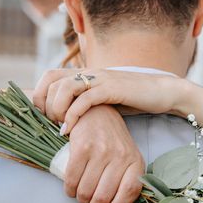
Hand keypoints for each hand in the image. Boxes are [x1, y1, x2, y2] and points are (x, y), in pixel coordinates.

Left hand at [33, 68, 184, 134]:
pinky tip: (70, 130)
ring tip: (59, 126)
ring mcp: (101, 79)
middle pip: (53, 81)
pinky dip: (73, 115)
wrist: (163, 93)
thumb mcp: (106, 99)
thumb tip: (71, 118)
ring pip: (65, 88)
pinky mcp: (112, 89)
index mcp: (87, 74)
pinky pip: (85, 99)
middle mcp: (90, 73)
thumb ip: (89, 102)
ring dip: (57, 109)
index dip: (39, 93)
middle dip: (45, 104)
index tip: (41, 115)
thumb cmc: (136, 99)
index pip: (51, 75)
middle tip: (49, 124)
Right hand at [65, 105, 144, 202]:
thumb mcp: (127, 157)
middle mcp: (120, 156)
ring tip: (81, 198)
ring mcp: (101, 151)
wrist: (97, 112)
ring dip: (81, 200)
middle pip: (105, 195)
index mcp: (135, 161)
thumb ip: (125, 179)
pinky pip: (72, 178)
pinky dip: (69, 189)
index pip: (129, 192)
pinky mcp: (82, 147)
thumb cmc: (112, 140)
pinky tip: (71, 189)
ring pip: (87, 190)